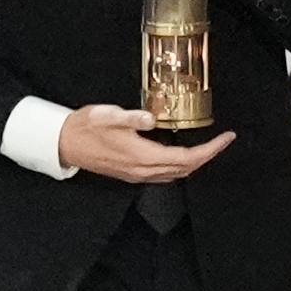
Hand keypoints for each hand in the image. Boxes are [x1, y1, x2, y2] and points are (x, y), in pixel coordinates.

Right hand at [57, 104, 234, 182]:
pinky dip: (180, 166)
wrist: (62, 143)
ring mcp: (137, 175)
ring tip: (208, 147)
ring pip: (176, 174)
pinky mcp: (131, 174)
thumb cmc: (84, 127)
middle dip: (208, 156)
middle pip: (186, 168)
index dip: (211, 149)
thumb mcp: (107, 115)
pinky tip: (181, 154)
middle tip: (222, 141)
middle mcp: (143, 170)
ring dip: (195, 162)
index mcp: (143, 156)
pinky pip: (164, 175)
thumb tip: (152, 119)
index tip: (227, 138)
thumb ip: (131, 118)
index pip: (187, 157)